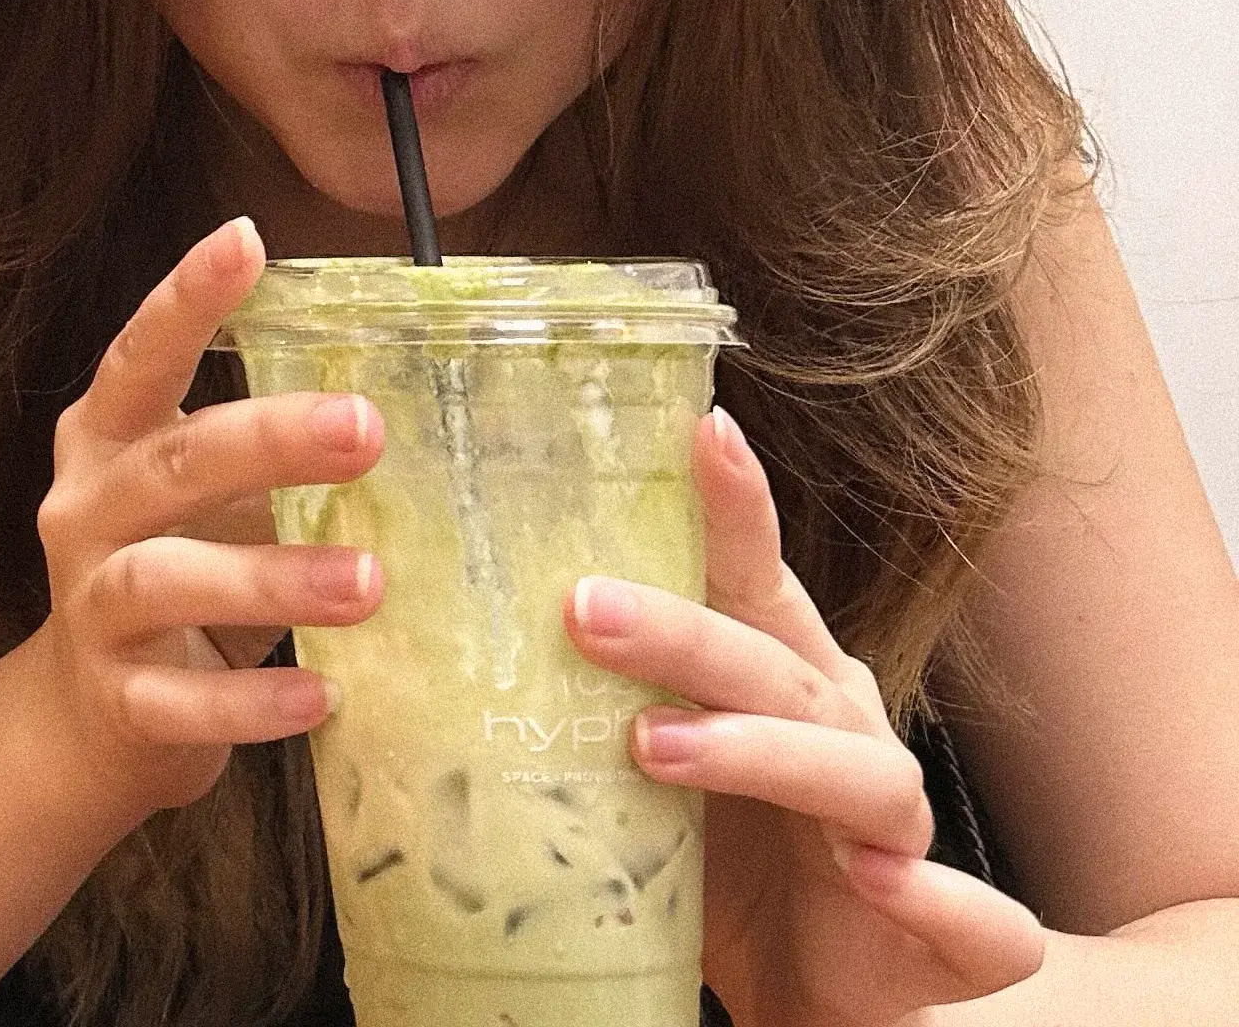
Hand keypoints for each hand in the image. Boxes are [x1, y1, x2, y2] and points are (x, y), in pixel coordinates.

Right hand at [30, 216, 386, 819]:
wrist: (90, 720)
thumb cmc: (179, 576)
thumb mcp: (208, 500)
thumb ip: (272, 457)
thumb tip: (422, 403)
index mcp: (108, 442)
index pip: (140, 357)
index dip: (186, 299)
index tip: (246, 240)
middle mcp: (86, 510)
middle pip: (170, 461)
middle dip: (266, 440)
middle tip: (366, 427)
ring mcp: (90, 606)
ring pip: (164, 580)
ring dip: (267, 577)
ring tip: (368, 582)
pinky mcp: (115, 698)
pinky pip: (178, 702)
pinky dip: (250, 701)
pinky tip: (323, 697)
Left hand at [567, 408, 1046, 1026]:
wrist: (827, 994)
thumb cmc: (725, 863)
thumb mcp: (640, 781)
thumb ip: (573, 713)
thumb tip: (430, 639)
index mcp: (782, 683)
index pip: (751, 584)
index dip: (733, 508)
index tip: (699, 427)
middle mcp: (846, 733)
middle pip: (772, 666)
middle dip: (682, 634)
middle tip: (581, 611)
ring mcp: (901, 829)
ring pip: (854, 769)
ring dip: (760, 752)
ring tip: (656, 747)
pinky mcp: (948, 934)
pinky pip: (965, 911)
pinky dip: (930, 893)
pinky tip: (883, 878)